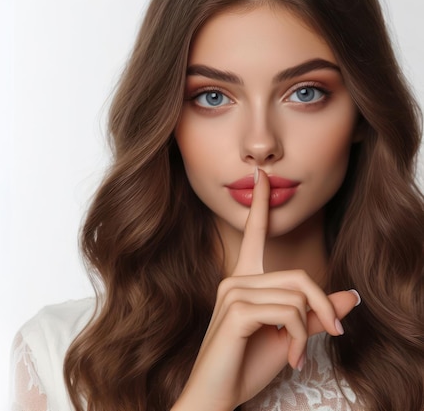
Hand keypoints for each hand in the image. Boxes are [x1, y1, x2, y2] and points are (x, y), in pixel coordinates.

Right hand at [171, 169, 359, 410]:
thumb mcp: (290, 337)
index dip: (261, 206)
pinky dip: (298, 338)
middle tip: (333, 334)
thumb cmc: (245, 366)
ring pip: (296, 296)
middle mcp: (235, 280)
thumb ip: (316, 314)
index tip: (262, 177)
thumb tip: (349, 296)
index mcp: (244, 281)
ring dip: (308, 330)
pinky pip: (287, 312)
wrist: (216, 395)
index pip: (254, 236)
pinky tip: (288, 356)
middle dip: (323, 308)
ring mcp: (233, 293)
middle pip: (299, 277)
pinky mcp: (237, 311)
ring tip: (296, 354)